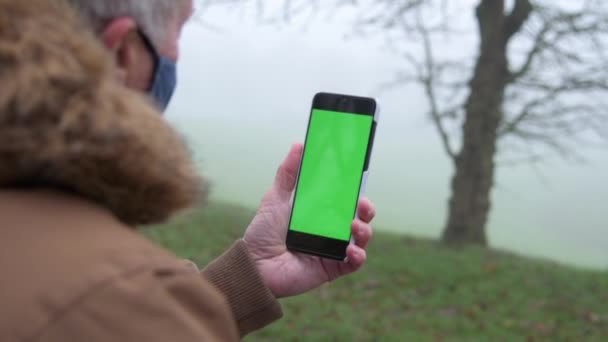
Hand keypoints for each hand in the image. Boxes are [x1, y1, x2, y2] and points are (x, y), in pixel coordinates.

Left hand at [243, 143, 375, 297]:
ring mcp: (333, 250)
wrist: (253, 265)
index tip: (360, 177)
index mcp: (320, 214)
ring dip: (364, 230)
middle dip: (367, 209)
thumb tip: (299, 144)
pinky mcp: (332, 268)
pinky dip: (358, 255)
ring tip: (354, 225)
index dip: (356, 190)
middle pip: (359, 217)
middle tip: (363, 203)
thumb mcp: (275, 198)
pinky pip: (354, 263)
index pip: (345, 199)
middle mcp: (330, 231)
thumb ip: (288, 173)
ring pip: (361, 238)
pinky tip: (351, 249)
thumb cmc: (263, 233)